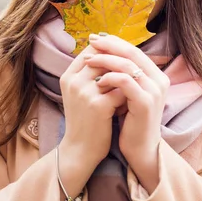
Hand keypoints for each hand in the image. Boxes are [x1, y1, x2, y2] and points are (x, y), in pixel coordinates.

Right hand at [59, 44, 125, 171]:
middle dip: (120, 65)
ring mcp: (84, 92)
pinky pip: (121, 91)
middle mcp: (74, 81)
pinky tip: (128, 105)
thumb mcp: (81, 93)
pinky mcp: (98, 105)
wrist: (81, 149)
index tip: (123, 59)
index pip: (91, 51)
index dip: (109, 52)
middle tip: (133, 73)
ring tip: (132, 89)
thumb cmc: (86, 119)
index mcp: (68, 76)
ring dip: (126, 81)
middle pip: (103, 58)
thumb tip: (114, 53)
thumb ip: (91, 74)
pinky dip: (128, 97)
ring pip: (115, 73)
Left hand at [85, 34, 169, 177]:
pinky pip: (126, 82)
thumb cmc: (130, 121)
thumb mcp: (126, 94)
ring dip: (106, 60)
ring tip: (88, 60)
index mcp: (156, 75)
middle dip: (109, 45)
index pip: (134, 51)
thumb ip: (121, 75)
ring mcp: (154, 91)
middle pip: (132, 53)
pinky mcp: (146, 103)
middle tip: (91, 41)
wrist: (140, 149)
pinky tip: (97, 81)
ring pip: (128, 65)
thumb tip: (100, 53)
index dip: (114, 42)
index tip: (94, 39)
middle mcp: (159, 80)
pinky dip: (110, 78)